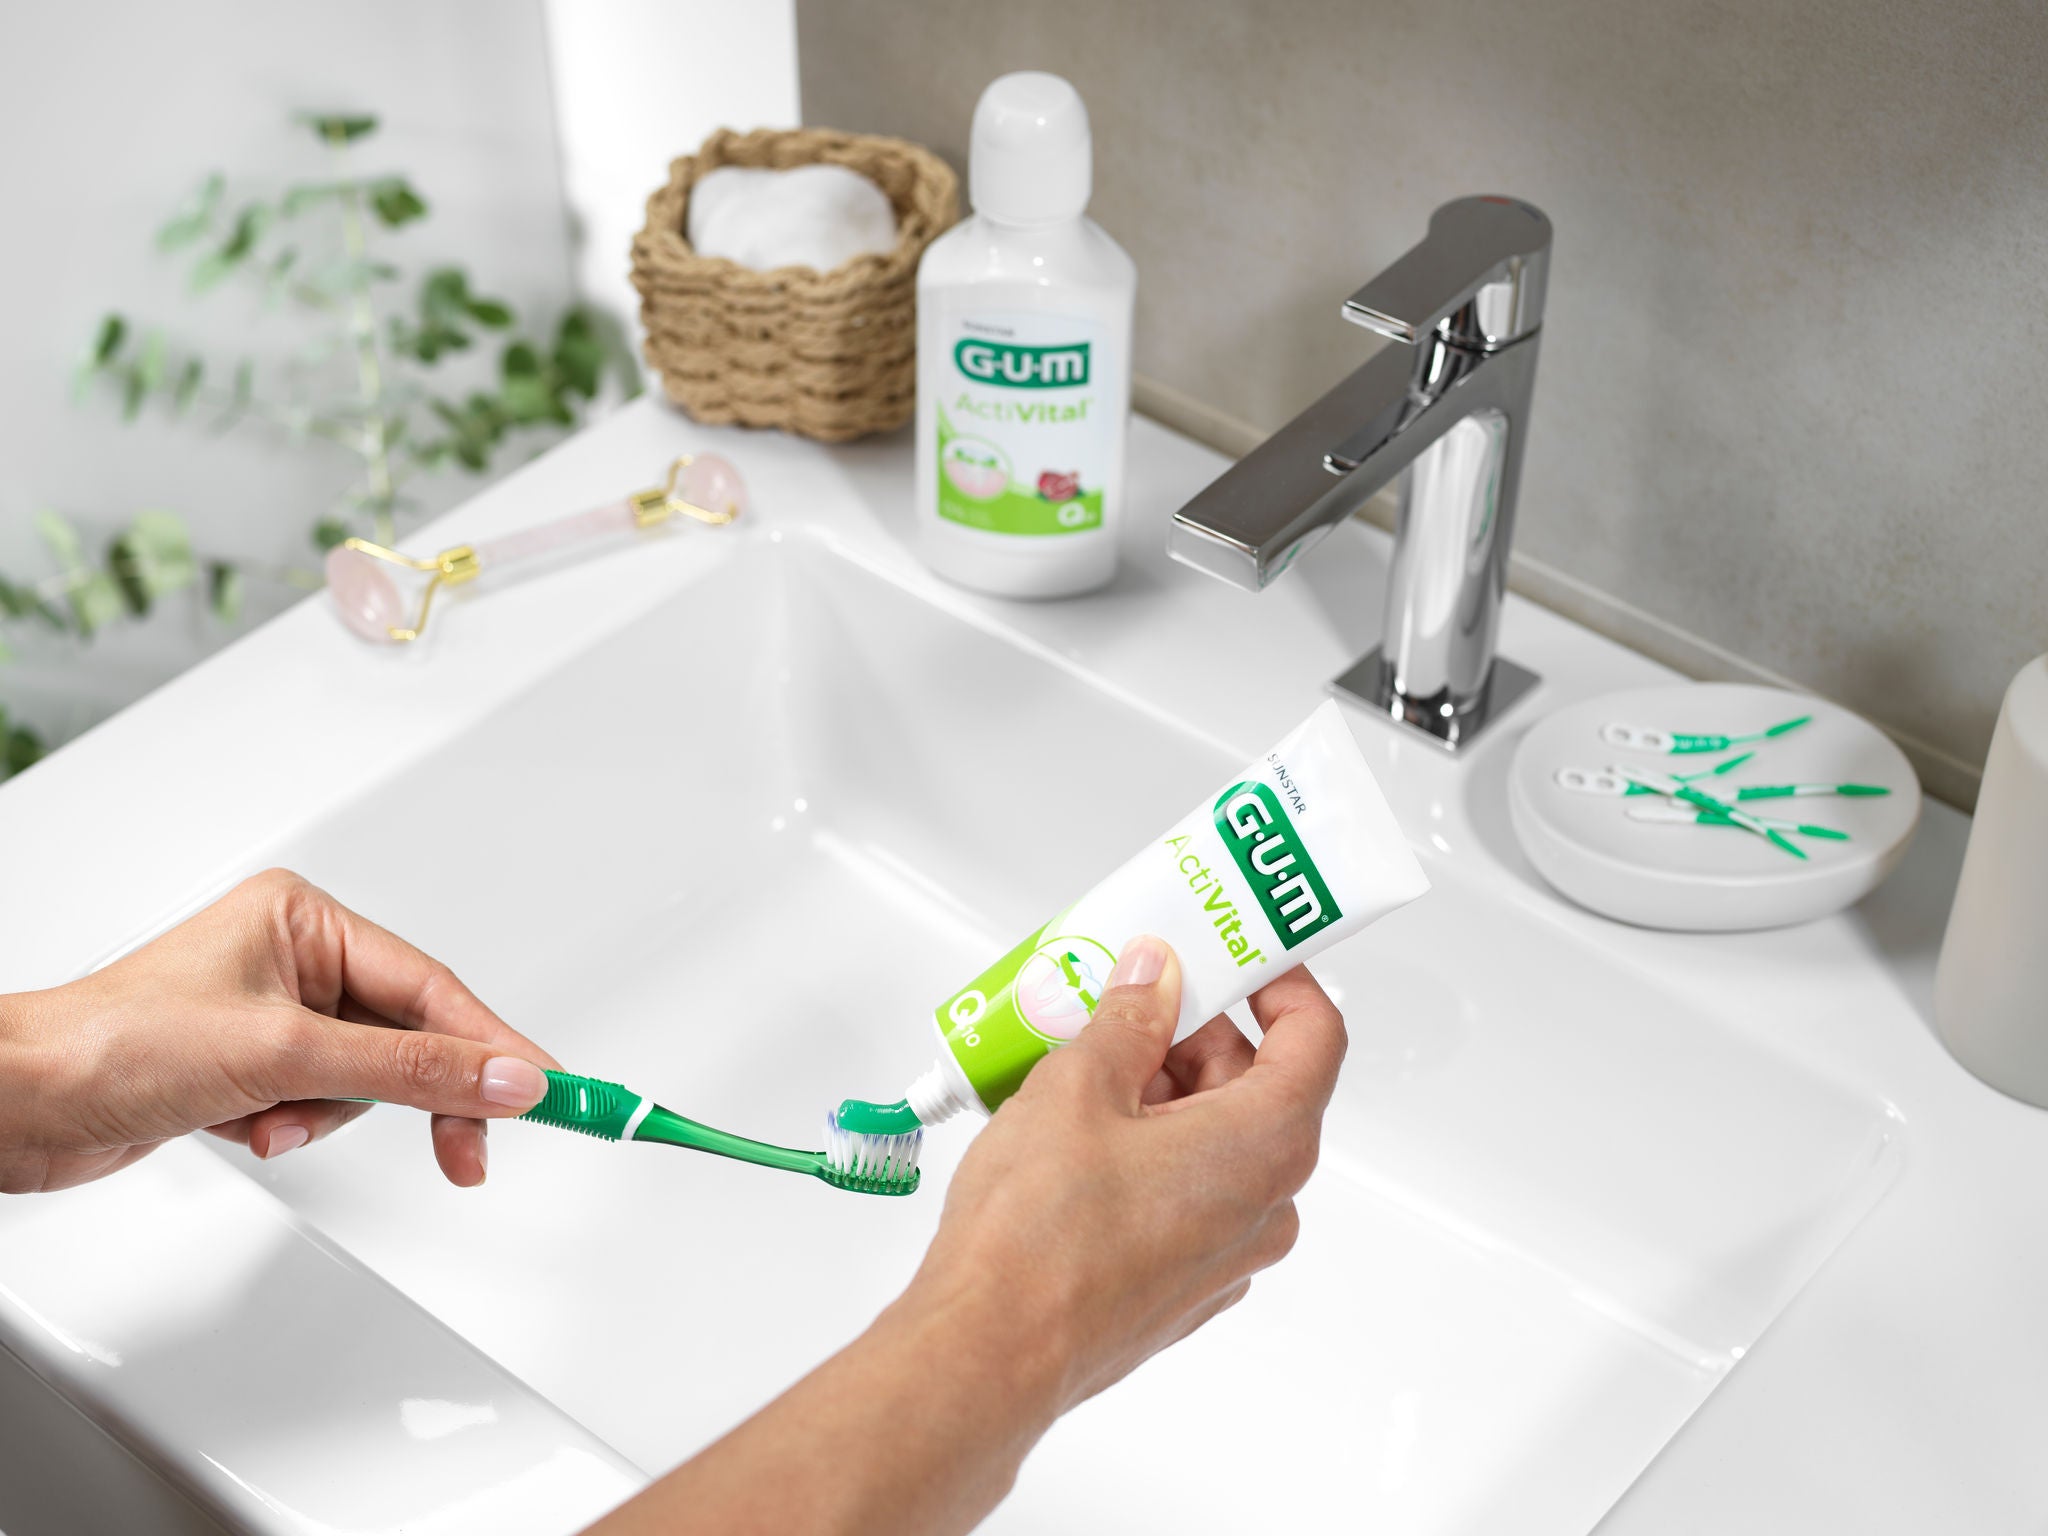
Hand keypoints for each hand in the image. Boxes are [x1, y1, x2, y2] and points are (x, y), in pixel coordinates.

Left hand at [0, 868, 557, 1193]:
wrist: (17, 1104)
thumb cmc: (111, 1045)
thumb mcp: (285, 1054)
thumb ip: (409, 1069)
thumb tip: (502, 1075)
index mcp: (305, 919)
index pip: (432, 989)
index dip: (496, 1045)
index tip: (552, 1088)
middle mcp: (294, 959)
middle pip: (409, 1036)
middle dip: (417, 1094)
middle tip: (470, 1148)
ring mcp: (274, 1015)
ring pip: (367, 1079)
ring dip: (327, 1115)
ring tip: (272, 1120)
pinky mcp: (253, 1066)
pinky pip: (323, 1103)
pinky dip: (294, 1127)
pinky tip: (245, 1126)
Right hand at [907, 935, 1340, 1415]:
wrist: (991, 1349)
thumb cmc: (1041, 1235)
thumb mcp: (1081, 1084)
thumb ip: (1130, 1017)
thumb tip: (1154, 977)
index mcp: (1265, 1145)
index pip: (1315, 1036)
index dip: (1279, 981)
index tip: (1237, 951)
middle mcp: (1264, 1204)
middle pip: (1256, 1084)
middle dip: (1192, 1032)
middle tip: (1128, 996)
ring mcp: (1225, 1252)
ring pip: (1214, 1138)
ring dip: (1160, 1089)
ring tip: (1082, 1060)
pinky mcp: (1180, 1282)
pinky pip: (1184, 1189)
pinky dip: (1146, 1145)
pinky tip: (1077, 1128)